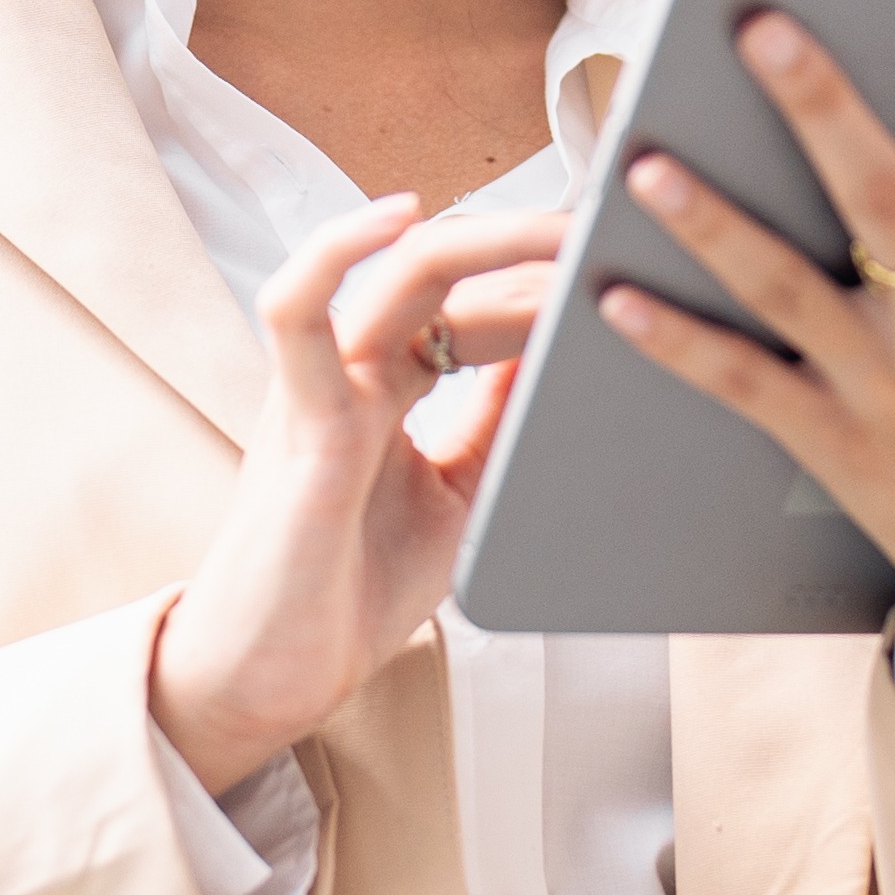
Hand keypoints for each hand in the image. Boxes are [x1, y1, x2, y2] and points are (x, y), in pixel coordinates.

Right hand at [151, 197, 570, 794]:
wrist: (278, 675)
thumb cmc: (350, 589)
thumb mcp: (461, 495)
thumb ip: (496, 424)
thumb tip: (558, 356)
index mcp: (386, 384)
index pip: (473, 303)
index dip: (543, 284)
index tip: (617, 270)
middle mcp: (352, 369)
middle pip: (447, 271)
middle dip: (533, 244)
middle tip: (616, 232)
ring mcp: (321, 386)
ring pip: (396, 273)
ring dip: (487, 240)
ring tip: (563, 228)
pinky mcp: (298, 422)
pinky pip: (299, 312)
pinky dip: (338, 252)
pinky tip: (401, 218)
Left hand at [599, 0, 894, 790]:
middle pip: (878, 197)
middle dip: (819, 110)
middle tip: (759, 24)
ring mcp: (883, 385)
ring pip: (784, 290)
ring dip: (713, 227)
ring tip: (644, 161)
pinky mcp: (831, 442)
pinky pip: (742, 385)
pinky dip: (678, 347)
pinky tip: (612, 298)